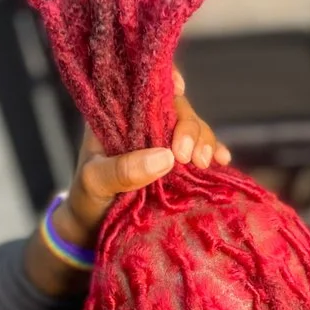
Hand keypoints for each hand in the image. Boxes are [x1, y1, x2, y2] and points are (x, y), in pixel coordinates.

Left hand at [25, 74, 231, 291]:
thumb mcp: (94, 182)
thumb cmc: (87, 197)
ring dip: (204, 140)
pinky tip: (223, 161)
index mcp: (117, 115)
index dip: (163, 79)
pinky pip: (201, 151)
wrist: (93, 229)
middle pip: (175, 108)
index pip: (142, 85)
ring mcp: (162, 142)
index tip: (178, 89)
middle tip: (188, 156)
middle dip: (188, 126)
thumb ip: (122, 170)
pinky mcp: (178, 164)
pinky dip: (215, 152)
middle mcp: (143, 123)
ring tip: (204, 163)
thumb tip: (164, 158)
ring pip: (192, 127)